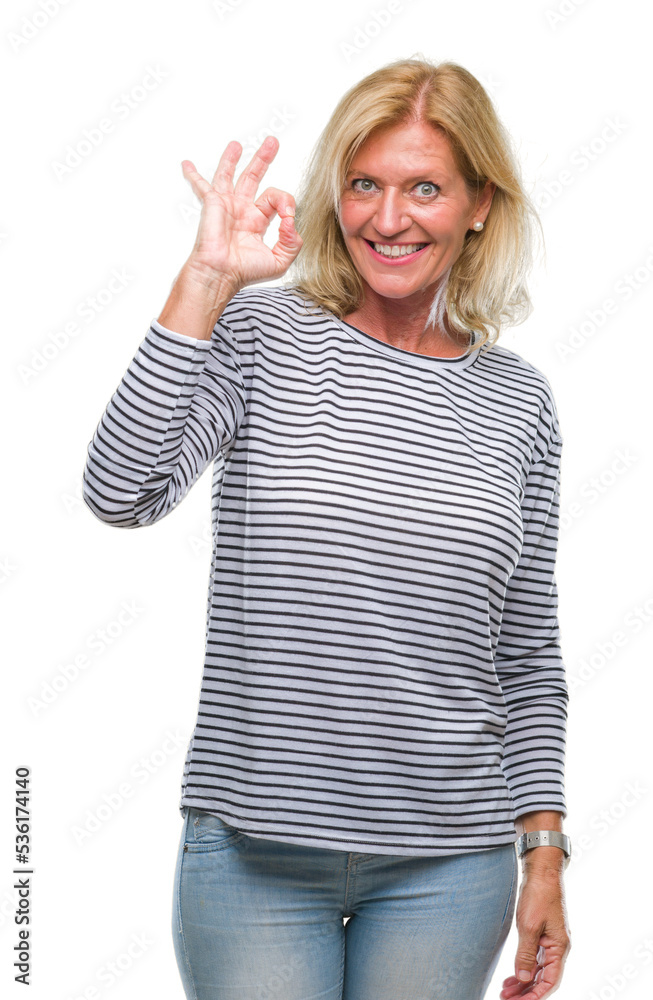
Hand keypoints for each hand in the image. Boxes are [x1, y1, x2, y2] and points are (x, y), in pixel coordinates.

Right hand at [180, 135, 302, 291]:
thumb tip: (291, 222)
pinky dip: (193, 175)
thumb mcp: (280, 261)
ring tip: (237, 144)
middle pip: (254, 178)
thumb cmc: (245, 272)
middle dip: (263, 159)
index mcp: (257, 222)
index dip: (286, 204)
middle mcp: (241, 211)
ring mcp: (226, 206)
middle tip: (272, 142)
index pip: (276, 200)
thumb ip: (292, 242)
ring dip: (232, 158)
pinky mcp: (212, 204)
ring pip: (230, 175)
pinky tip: (187, 164)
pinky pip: (201, 186)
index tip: (287, 217)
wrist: (221, 274)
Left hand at [500, 868, 570, 998]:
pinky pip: (534, 958)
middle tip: (506, 999)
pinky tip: (512, 976)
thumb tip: (524, 979)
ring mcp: (550, 941)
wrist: (541, 871)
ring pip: (537, 970)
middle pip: (543, 979)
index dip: (536, 996)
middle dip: (526, 992)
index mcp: (559, 948)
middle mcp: (557, 947)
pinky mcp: (541, 934)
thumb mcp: (529, 926)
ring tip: (505, 991)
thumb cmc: (539, 895)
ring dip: (523, 982)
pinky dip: (523, 968)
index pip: (550, 981)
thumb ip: (526, 954)